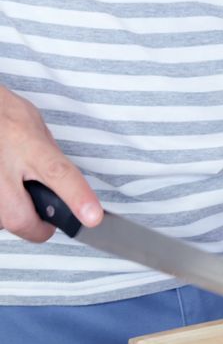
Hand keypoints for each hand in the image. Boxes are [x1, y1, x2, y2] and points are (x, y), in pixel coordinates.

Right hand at [0, 86, 102, 240]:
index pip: (58, 174)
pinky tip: (4, 187)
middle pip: (19, 218)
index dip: (77, 198)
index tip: (92, 218)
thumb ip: (51, 159)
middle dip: (35, 228)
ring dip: (11, 212)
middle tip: (44, 222)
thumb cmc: (4, 115)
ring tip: (14, 189)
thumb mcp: (37, 129)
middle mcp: (3, 165)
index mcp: (30, 146)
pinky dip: (2, 204)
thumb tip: (66, 186)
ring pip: (2, 219)